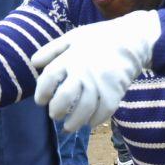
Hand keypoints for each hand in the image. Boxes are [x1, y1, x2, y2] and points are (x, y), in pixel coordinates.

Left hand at [29, 10, 161, 132]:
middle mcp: (84, 72)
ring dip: (74, 122)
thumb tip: (34, 63)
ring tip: (68, 127)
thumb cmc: (98, 39)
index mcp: (71, 58)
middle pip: (65, 97)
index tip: (41, 101)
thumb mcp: (73, 37)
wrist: (131, 39)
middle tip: (54, 115)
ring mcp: (100, 83)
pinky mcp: (115, 91)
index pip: (49, 78)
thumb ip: (52, 50)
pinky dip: (95, 120)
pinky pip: (104, 111)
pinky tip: (89, 122)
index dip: (42, 92)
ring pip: (84, 109)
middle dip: (56, 111)